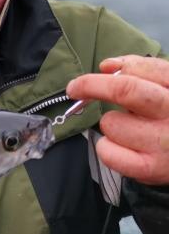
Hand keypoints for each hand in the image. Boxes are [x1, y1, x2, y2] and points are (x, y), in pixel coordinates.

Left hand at [67, 55, 168, 184]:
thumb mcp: (168, 88)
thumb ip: (143, 70)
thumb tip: (107, 66)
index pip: (144, 69)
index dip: (119, 66)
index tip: (99, 69)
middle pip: (125, 91)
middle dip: (93, 85)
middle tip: (75, 88)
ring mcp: (163, 143)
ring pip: (111, 123)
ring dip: (111, 124)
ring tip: (130, 129)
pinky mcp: (151, 167)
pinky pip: (109, 153)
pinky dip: (106, 148)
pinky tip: (121, 147)